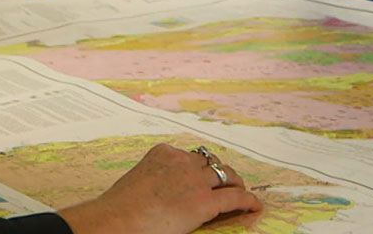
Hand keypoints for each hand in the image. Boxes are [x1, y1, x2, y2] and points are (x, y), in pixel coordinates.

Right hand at [58, 144, 259, 233]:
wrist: (118, 220)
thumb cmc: (120, 207)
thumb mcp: (137, 181)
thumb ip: (154, 178)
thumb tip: (160, 192)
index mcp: (162, 152)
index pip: (188, 155)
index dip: (198, 166)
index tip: (201, 174)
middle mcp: (182, 161)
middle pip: (209, 162)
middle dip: (218, 170)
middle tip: (225, 180)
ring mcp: (195, 180)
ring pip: (225, 174)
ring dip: (234, 182)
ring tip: (240, 190)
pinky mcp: (205, 201)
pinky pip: (235, 197)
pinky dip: (248, 200)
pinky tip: (254, 206)